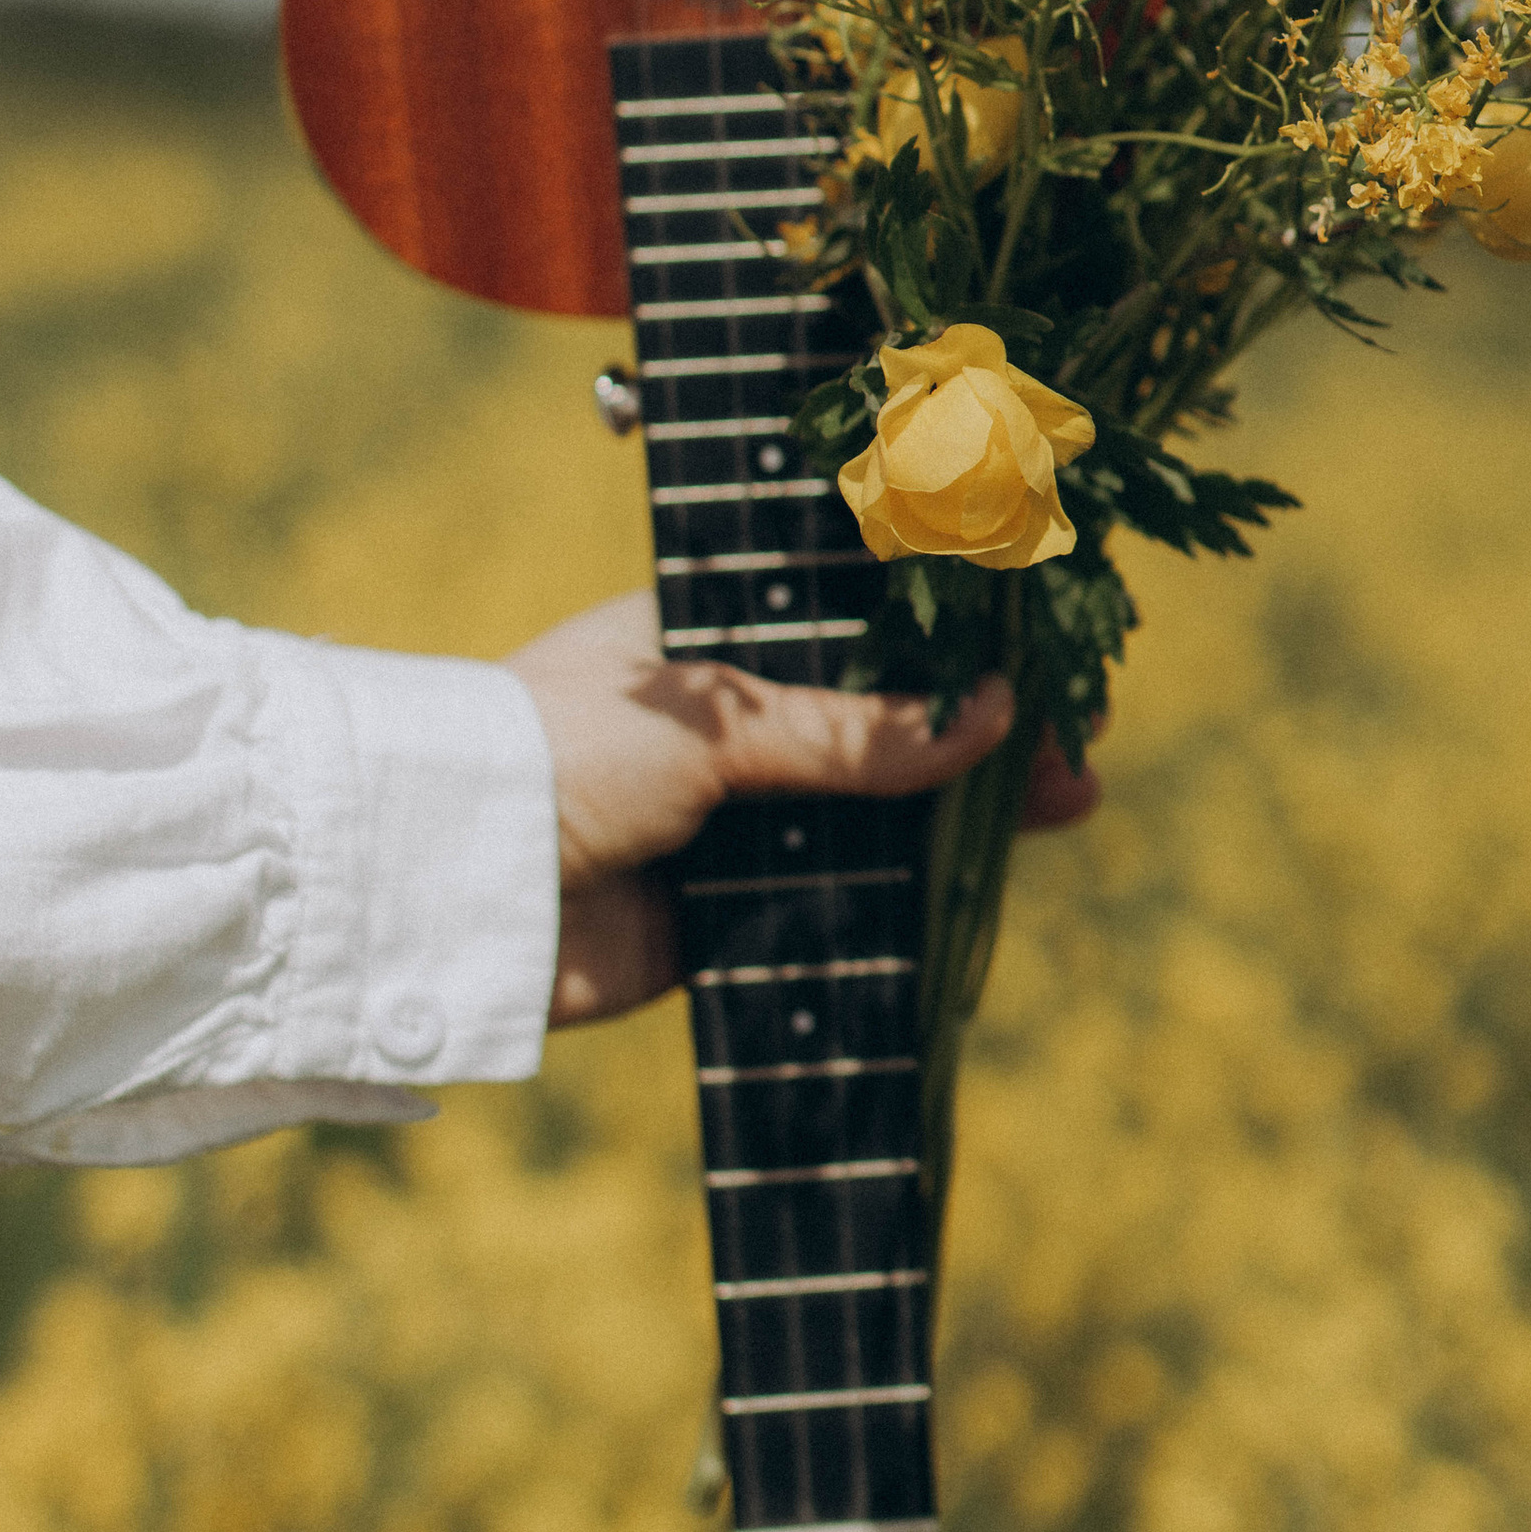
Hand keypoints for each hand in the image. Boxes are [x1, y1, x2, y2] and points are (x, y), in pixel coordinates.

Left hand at [507, 591, 1099, 1026]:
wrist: (452, 887)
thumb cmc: (563, 752)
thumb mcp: (718, 719)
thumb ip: (851, 731)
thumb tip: (993, 720)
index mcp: (718, 637)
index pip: (861, 621)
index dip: (952, 632)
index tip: (1036, 641)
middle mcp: (733, 722)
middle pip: (889, 719)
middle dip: (982, 727)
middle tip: (1079, 735)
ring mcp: (737, 817)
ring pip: (880, 811)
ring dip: (967, 810)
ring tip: (1068, 800)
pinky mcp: (732, 910)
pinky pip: (844, 899)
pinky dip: (911, 896)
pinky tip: (984, 886)